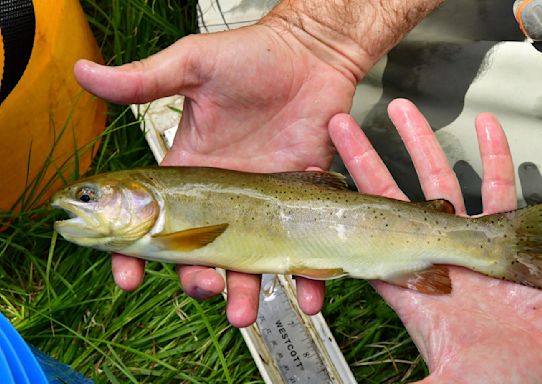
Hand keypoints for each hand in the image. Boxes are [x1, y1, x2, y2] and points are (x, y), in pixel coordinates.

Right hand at [75, 25, 356, 326]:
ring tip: (242, 312)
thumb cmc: (251, 58)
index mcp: (187, 172)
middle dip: (195, 279)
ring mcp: (260, 205)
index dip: (134, 252)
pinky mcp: (297, 203)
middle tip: (202, 287)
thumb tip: (85, 73)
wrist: (311, 57)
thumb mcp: (194, 66)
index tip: (127, 276)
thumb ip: (145, 80)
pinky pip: (300, 248)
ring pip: (246, 262)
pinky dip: (306, 278)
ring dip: (243, 292)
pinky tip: (309, 296)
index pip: (151, 222)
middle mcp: (220, 197)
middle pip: (199, 254)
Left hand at [329, 99, 541, 382]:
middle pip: (391, 197)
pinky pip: (501, 187)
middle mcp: (433, 257)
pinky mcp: (508, 238)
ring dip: (422, 145)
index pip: (362, 237)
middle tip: (343, 125)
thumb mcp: (447, 380)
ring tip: (404, 111)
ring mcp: (469, 243)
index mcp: (411, 286)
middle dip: (366, 159)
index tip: (320, 178)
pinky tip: (485, 130)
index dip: (340, 208)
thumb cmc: (511, 380)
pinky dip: (494, 156)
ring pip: (441, 181)